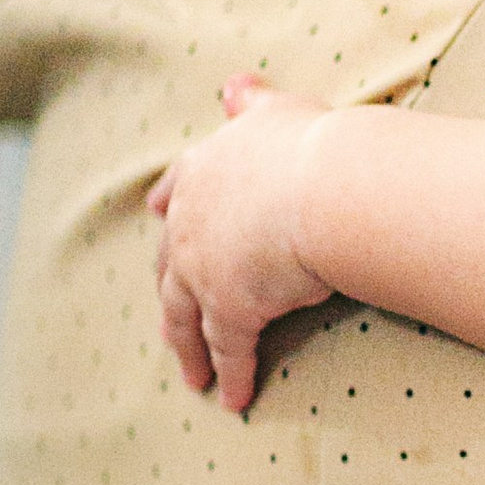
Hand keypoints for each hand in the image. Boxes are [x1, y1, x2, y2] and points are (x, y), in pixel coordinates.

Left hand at [148, 73, 334, 412]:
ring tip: (193, 376)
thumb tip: (233, 85)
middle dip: (171, 293)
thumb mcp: (281, 113)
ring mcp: (203, 269)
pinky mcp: (229, 308)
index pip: (177, 190)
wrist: (330, 187)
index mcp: (205, 171)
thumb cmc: (317, 146)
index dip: (168, 204)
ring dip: (189, 348)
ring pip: (185, 316)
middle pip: (170, 265)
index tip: (155, 211)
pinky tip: (234, 400)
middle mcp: (191, 221)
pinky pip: (229, 351)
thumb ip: (255, 104)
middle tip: (169, 320)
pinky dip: (231, 375)